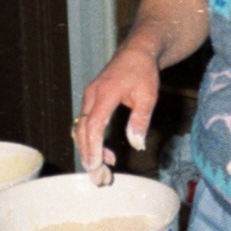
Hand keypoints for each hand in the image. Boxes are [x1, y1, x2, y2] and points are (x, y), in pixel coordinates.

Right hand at [74, 47, 160, 184]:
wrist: (137, 51)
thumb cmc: (143, 72)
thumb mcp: (148, 96)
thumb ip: (140, 119)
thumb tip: (136, 144)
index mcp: (105, 93)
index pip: (93, 124)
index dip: (93, 146)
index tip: (95, 165)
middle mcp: (92, 95)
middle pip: (83, 131)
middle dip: (88, 156)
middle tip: (99, 178)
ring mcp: (89, 98)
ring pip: (82, 130)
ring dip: (90, 151)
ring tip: (103, 172)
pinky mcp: (92, 102)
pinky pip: (87, 125)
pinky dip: (93, 142)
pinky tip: (106, 155)